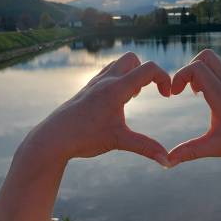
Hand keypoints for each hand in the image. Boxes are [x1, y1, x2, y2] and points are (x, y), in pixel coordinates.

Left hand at [24, 52, 170, 165]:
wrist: (53, 138)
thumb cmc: (84, 138)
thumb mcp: (119, 141)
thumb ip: (146, 148)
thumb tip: (167, 161)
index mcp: (116, 89)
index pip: (148, 69)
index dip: (164, 78)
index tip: (167, 96)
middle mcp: (106, 80)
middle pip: (134, 59)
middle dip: (148, 73)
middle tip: (148, 93)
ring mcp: (95, 82)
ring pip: (120, 63)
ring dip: (132, 74)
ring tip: (133, 97)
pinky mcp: (88, 88)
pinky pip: (109, 72)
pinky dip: (120, 79)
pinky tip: (118, 100)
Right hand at [168, 49, 220, 166]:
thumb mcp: (215, 148)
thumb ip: (189, 152)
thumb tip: (167, 161)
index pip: (196, 68)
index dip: (179, 76)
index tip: (174, 95)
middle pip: (206, 56)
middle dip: (188, 68)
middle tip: (184, 90)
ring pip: (216, 61)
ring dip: (200, 70)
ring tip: (196, 93)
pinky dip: (211, 75)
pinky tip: (209, 95)